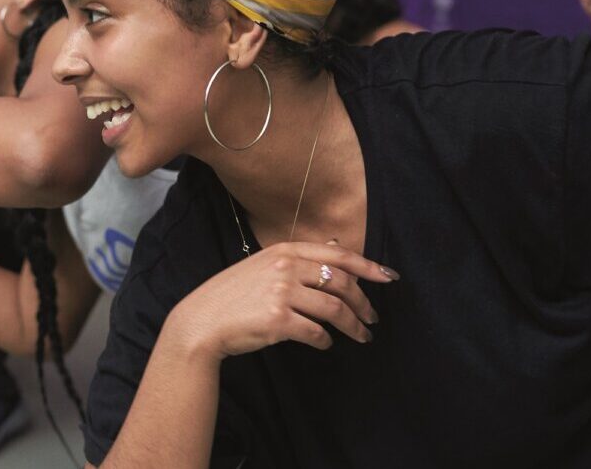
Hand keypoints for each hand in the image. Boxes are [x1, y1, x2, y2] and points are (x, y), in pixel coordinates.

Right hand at [165, 241, 398, 360]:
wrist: (201, 322)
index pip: (337, 254)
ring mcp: (281, 293)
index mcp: (283, 251)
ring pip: (335, 309)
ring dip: (353, 325)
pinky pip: (316, 332)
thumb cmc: (232, 296)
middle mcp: (285, 268)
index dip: (368, 266)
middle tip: (372, 317)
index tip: (389, 277)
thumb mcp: (262, 266)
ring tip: (361, 336)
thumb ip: (297, 258)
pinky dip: (326, 341)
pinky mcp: (278, 320)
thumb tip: (336, 247)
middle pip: (341, 282)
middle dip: (363, 302)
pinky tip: (326, 344)